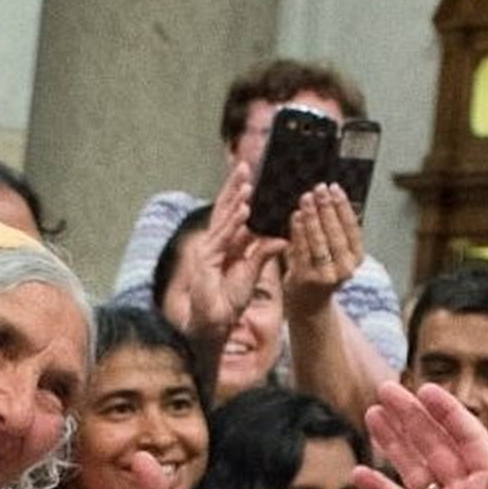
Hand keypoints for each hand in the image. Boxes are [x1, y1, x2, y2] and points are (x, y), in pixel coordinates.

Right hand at [184, 163, 286, 336]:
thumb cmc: (230, 300)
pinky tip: (243, 210)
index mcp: (226, 243)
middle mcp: (215, 242)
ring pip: (223, 219)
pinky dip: (234, 223)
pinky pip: (223, 237)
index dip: (241, 193)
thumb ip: (263, 252)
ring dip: (236, 200)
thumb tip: (282, 237)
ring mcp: (208, 249)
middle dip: (235, 187)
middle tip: (246, 165)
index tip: (252, 176)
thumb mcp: (252, 272)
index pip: (234, 212)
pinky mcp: (205, 260)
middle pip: (225, 208)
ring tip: (247, 184)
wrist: (216, 323)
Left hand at [283, 184, 362, 318]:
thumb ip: (335, 228)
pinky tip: (296, 215)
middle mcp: (345, 269)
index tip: (335, 187)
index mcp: (356, 258)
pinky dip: (298, 231)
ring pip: (319, 241)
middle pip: (336, 233)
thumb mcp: (336, 251)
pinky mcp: (305, 278)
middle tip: (319, 188)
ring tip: (306, 198)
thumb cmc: (322, 268)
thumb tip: (330, 195)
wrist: (309, 303)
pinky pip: (301, 250)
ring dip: (312, 216)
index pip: (352, 228)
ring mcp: (325, 275)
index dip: (343, 207)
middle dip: (327, 208)